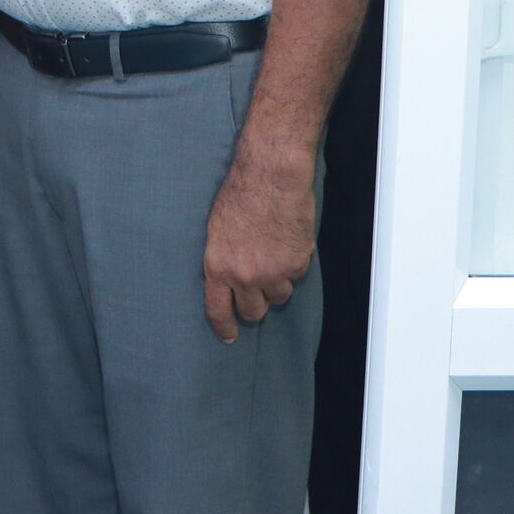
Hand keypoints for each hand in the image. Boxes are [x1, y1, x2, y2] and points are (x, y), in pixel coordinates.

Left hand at [202, 150, 317, 341]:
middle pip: (254, 312)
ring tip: (272, 255)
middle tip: (257, 290)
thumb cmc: (239, 195)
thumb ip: (222, 261)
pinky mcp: (298, 264)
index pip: (218, 311)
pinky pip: (296, 277)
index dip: (225, 327)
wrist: (271, 177)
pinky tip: (286, 242)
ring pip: (279, 296)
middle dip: (255, 305)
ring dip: (276, 283)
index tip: (229, 336)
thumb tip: (229, 281)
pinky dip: (292, 265)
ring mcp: (274, 273)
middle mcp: (245, 276)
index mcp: (218, 267)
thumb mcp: (216, 231)